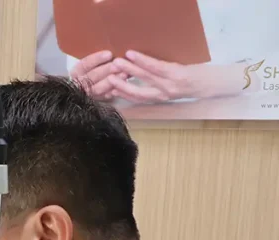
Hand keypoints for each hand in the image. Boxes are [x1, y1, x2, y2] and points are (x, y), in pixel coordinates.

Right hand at [69, 50, 128, 100]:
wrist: (87, 87)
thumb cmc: (94, 70)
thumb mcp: (92, 63)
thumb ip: (100, 59)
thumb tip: (114, 50)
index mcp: (76, 72)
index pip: (84, 64)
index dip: (96, 59)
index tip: (109, 54)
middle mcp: (79, 83)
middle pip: (91, 77)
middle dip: (105, 70)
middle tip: (118, 65)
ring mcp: (87, 93)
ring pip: (97, 89)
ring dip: (111, 81)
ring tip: (124, 75)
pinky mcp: (95, 101)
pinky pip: (104, 97)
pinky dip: (113, 92)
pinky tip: (123, 86)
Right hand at [107, 50, 247, 103]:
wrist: (220, 84)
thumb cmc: (198, 85)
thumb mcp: (176, 90)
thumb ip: (159, 88)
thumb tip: (141, 78)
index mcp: (161, 99)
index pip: (137, 98)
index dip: (121, 94)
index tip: (108, 88)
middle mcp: (164, 95)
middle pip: (137, 92)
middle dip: (120, 85)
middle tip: (107, 77)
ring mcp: (170, 85)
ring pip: (144, 78)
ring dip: (128, 70)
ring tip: (116, 63)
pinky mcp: (177, 75)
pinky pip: (156, 67)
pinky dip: (142, 60)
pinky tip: (132, 54)